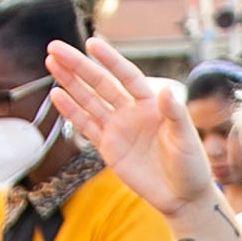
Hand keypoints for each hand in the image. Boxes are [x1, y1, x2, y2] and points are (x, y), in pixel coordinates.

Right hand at [46, 36, 214, 216]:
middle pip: (100, 83)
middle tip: (55, 48)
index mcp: (151, 104)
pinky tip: (57, 95)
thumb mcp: (186, 138)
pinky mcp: (108, 148)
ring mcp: (118, 128)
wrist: (181, 197)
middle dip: (78, 65)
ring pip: (89, 100)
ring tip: (51, 63)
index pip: (126, 76)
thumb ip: (175, 114)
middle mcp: (131, 112)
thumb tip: (166, 90)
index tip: (92, 43)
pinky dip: (71, 111)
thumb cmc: (190, 166)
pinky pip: (86, 126)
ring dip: (70, 82)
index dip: (110, 60)